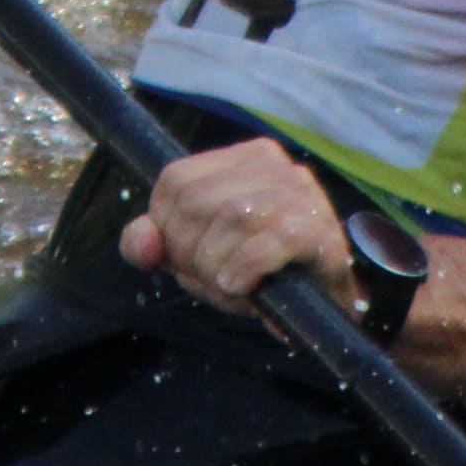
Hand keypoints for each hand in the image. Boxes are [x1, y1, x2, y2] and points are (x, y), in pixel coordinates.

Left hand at [117, 136, 352, 319]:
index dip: (166, 227)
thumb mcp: (196, 257)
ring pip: (232, 219)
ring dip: (217, 266)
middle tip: (210, 279)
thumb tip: (142, 244)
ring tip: (229, 287)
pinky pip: (270, 241)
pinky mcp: (319, 229)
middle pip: (198, 201)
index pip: (176, 180)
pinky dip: (246, 268)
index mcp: (241, 158)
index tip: (184, 259)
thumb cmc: (256, 274)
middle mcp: (273, 165)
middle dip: (191, 253)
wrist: (322, 307)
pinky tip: (241, 286)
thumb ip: (156, 245)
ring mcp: (300, 193)